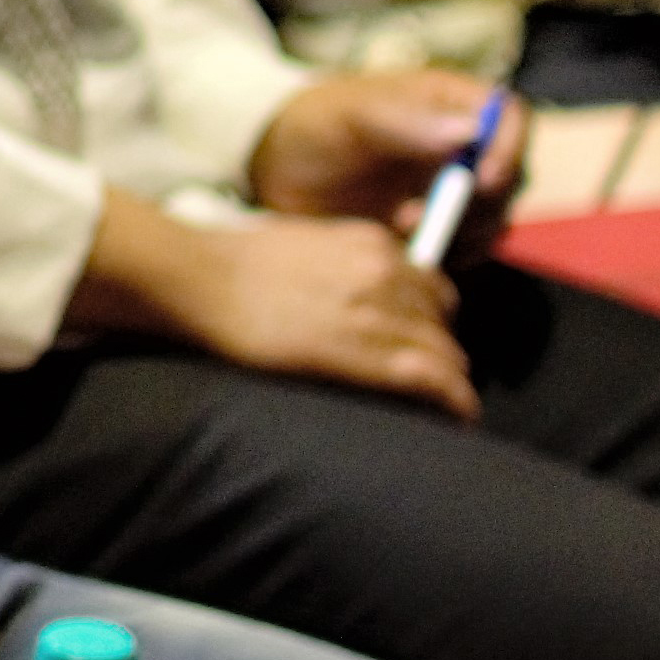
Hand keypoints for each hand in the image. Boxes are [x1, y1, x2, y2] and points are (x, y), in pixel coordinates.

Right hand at [186, 214, 478, 417]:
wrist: (201, 279)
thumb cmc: (231, 263)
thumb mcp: (303, 243)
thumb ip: (343, 263)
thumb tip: (356, 295)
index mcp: (372, 243)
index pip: (431, 286)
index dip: (429, 316)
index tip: (417, 338)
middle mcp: (388, 273)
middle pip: (443, 322)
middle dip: (438, 349)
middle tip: (424, 377)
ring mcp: (383, 313)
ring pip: (445, 354)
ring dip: (447, 379)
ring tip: (441, 404)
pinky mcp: (372, 355)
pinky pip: (436, 381)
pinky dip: (456, 401)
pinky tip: (459, 416)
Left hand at [251, 69, 524, 242]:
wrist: (275, 173)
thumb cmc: (311, 128)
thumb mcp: (349, 117)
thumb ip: (404, 120)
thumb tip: (469, 131)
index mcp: (449, 101)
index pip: (509, 115)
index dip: (508, 146)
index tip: (483, 180)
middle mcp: (463, 144)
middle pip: (511, 173)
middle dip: (477, 202)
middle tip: (415, 215)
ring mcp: (454, 187)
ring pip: (495, 216)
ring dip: (460, 232)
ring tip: (398, 228)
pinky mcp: (441, 226)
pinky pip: (470, 248)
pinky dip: (449, 255)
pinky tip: (405, 250)